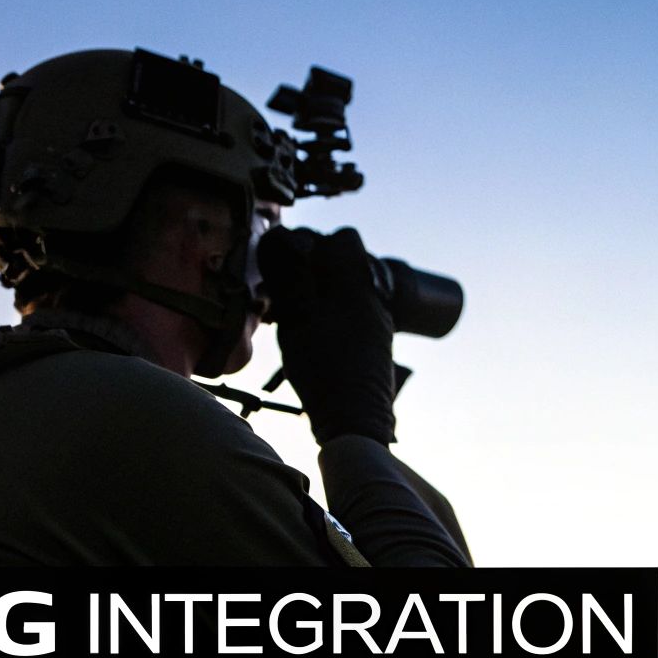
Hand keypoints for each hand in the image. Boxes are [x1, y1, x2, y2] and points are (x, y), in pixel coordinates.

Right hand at [259, 226, 397, 443]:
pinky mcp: (374, 341)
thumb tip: (280, 237)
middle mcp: (373, 297)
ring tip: (289, 311)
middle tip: (285, 286)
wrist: (357, 420)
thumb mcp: (297, 317)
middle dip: (315, 266)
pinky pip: (351, 311)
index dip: (312, 242)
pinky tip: (308, 330)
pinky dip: (328, 312)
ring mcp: (377, 320)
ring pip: (348, 288)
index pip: (343, 240)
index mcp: (357, 284)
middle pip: (348, 262)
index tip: (283, 260)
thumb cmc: (325, 368)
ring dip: (319, 290)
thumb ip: (289, 275)